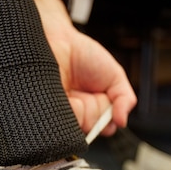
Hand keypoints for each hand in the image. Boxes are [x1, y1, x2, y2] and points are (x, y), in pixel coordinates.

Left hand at [26, 0, 136, 135]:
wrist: (58, 39)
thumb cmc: (84, 55)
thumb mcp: (114, 75)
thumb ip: (125, 98)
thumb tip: (122, 121)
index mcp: (94, 108)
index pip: (105, 128)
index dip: (108, 122)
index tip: (110, 110)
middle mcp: (78, 113)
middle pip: (91, 129)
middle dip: (95, 115)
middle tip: (92, 96)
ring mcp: (61, 113)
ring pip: (76, 128)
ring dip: (81, 112)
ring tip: (76, 93)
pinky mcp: (46, 111)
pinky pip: (59, 123)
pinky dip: (68, 110)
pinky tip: (67, 96)